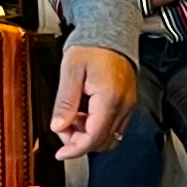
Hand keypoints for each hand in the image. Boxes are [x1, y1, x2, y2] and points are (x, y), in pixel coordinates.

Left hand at [53, 42, 135, 159]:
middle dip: (79, 142)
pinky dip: (97, 128)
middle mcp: (123, 106)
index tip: (60, 153)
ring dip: (88, 136)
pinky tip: (85, 115)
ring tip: (73, 118)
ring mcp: (128, 106)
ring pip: (109, 137)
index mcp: (109, 98)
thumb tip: (58, 127)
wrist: (110, 32)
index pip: (94, 137)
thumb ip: (65, 102)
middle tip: (62, 128)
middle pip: (102, 141)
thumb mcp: (71, 71)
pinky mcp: (128, 104)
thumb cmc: (91, 47)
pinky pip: (114, 127)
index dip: (75, 149)